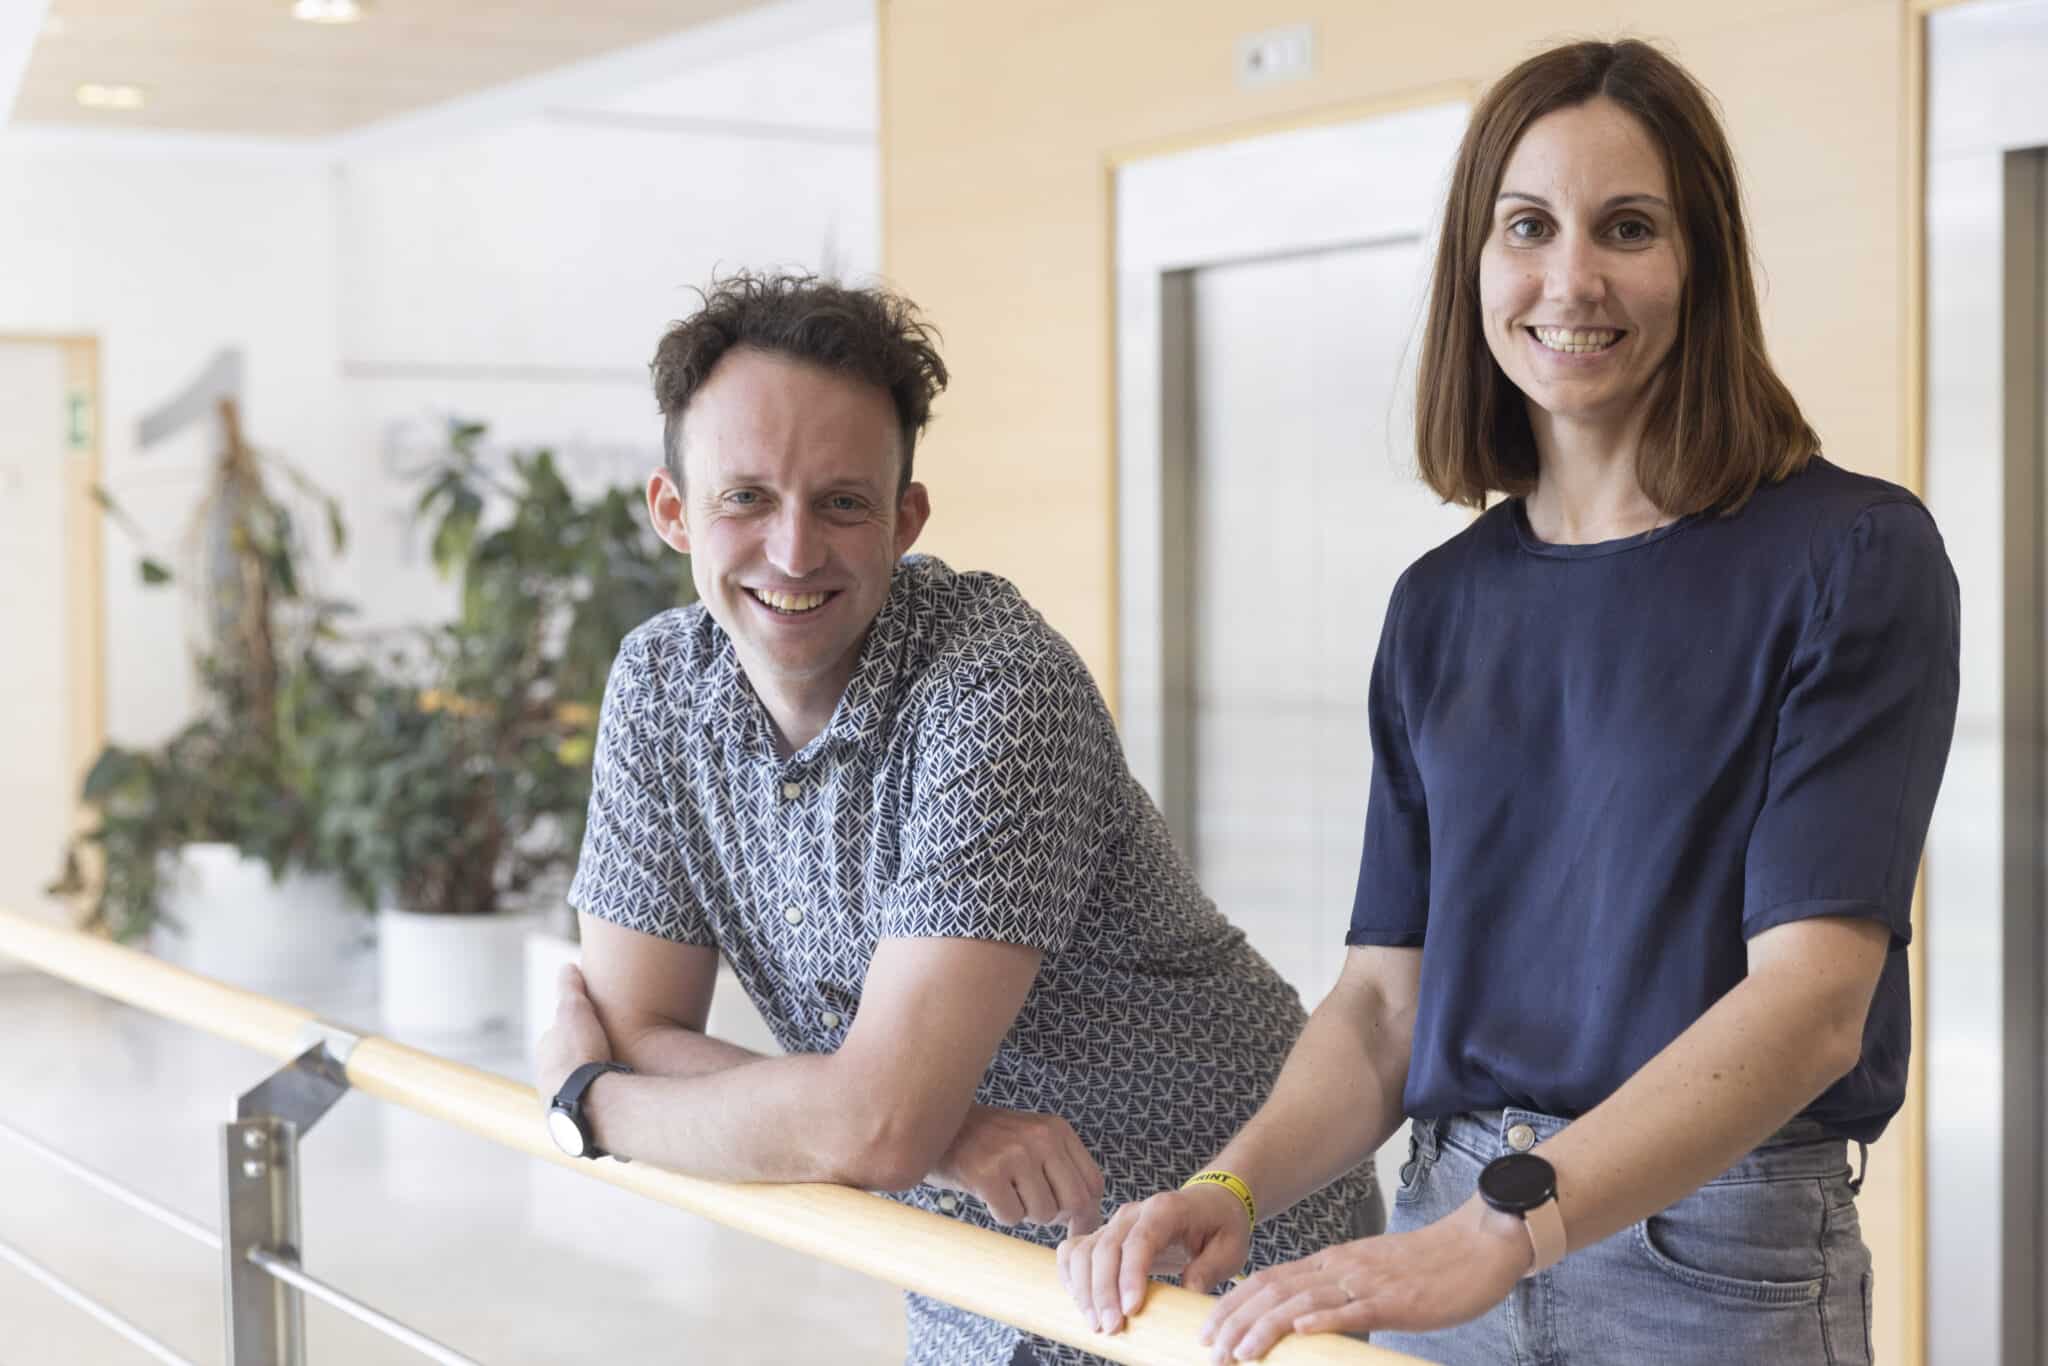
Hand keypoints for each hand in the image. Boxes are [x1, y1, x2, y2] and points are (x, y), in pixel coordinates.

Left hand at [536, 964, 612, 1104]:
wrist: (587, 1101)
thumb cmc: (580, 1054)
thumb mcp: (575, 1010)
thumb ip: (571, 988)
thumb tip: (567, 967)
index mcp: (545, 1054)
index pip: (557, 1037)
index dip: (576, 1030)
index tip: (593, 1028)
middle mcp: (546, 1083)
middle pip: (566, 1066)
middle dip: (582, 1061)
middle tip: (607, 1055)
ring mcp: (560, 1107)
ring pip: (577, 1090)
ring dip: (592, 1086)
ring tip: (615, 1082)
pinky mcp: (576, 1127)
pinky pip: (590, 1111)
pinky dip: (600, 1105)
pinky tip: (617, 1103)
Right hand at [927, 1105, 1105, 1234]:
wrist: (934, 1127)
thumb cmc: (988, 1143)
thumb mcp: (1032, 1141)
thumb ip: (1062, 1171)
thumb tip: (1089, 1222)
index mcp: (1057, 1129)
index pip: (1094, 1184)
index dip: (1085, 1212)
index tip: (1070, 1224)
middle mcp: (1041, 1137)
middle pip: (1075, 1203)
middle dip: (1056, 1217)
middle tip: (1030, 1206)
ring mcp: (1014, 1153)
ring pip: (1043, 1214)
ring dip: (1024, 1214)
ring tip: (1005, 1190)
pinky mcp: (987, 1173)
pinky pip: (1011, 1218)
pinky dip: (1000, 1214)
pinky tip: (987, 1192)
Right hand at [1058, 1182, 1250, 1335]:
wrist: (1211, 1203)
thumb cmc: (1221, 1226)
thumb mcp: (1230, 1248)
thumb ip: (1210, 1269)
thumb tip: (1187, 1292)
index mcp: (1166, 1210)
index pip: (1140, 1241)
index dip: (1130, 1275)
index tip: (1129, 1310)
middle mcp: (1134, 1212)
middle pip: (1105, 1248)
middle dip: (1102, 1291)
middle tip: (1110, 1327)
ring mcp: (1116, 1223)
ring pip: (1084, 1250)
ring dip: (1083, 1289)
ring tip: (1095, 1323)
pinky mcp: (1105, 1234)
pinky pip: (1074, 1249)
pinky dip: (1070, 1274)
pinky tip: (1078, 1300)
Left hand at [1196, 1195, 1529, 1361]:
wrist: (1478, 1245)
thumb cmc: (1427, 1268)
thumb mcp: (1371, 1277)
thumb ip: (1338, 1295)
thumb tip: (1305, 1324)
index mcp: (1332, 1262)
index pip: (1269, 1280)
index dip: (1233, 1304)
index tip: (1207, 1329)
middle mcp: (1340, 1268)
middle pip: (1274, 1290)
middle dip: (1235, 1319)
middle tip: (1208, 1347)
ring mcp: (1366, 1282)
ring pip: (1303, 1303)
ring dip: (1266, 1328)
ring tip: (1238, 1351)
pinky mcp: (1395, 1299)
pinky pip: (1353, 1309)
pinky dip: (1322, 1321)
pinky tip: (1299, 1334)